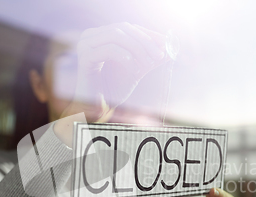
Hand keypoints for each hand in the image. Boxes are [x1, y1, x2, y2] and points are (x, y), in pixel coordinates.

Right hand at [54, 23, 167, 145]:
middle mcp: (90, 36)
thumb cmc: (112, 90)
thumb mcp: (135, 71)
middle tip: (159, 55)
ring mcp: (85, 45)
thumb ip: (149, 59)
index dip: (148, 34)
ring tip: (148, 64)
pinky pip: (108, 50)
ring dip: (137, 49)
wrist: (96, 109)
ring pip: (116, 36)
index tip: (166, 44)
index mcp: (101, 36)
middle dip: (145, 41)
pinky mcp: (84, 58)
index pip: (128, 28)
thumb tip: (171, 50)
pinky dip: (125, 57)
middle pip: (123, 29)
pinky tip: (134, 68)